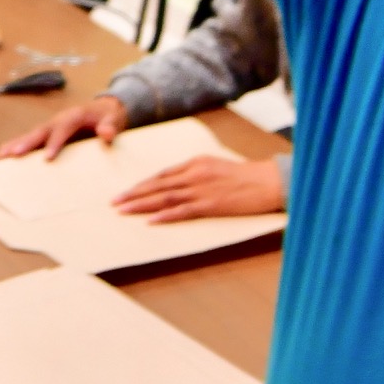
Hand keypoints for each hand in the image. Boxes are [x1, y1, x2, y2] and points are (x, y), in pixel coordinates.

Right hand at [0, 94, 128, 158]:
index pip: (62, 129)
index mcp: (74, 116)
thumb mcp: (114, 119)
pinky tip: (4, 155)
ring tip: (1, 155)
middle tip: (14, 155)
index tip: (47, 157)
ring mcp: (52, 127)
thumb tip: (106, 133)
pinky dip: (17, 146)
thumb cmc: (109, 117)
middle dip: (27, 143)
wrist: (106, 111)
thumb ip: (110, 126)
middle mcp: (59, 120)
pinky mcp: (49, 134)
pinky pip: (32, 140)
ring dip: (16, 145)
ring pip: (32, 135)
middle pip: (41, 131)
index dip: (55, 142)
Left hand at [111, 152, 284, 222]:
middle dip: (134, 194)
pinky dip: (164, 215)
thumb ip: (197, 173)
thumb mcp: (217, 166)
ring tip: (123, 211)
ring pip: (164, 197)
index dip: (143, 184)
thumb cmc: (246, 176)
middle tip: (114, 202)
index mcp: (196, 163)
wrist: (269, 181)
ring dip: (141, 204)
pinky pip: (182, 211)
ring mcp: (202, 189)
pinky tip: (150, 221)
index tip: (127, 191)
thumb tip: (178, 183)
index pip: (162, 174)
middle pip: (158, 185)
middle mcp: (195, 173)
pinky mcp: (211, 204)